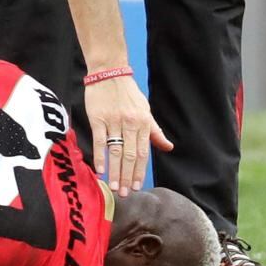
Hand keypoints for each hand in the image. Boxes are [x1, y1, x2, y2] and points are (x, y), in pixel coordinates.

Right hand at [86, 74, 171, 194]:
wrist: (109, 72)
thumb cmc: (128, 93)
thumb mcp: (145, 110)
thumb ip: (155, 131)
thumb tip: (168, 147)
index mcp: (143, 123)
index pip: (142, 152)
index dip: (140, 171)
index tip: (137, 186)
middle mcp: (129, 123)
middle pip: (129, 155)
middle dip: (127, 176)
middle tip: (125, 193)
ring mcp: (113, 121)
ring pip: (115, 151)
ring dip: (115, 171)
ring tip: (114, 187)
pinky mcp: (97, 118)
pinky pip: (99, 140)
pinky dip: (100, 156)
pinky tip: (100, 169)